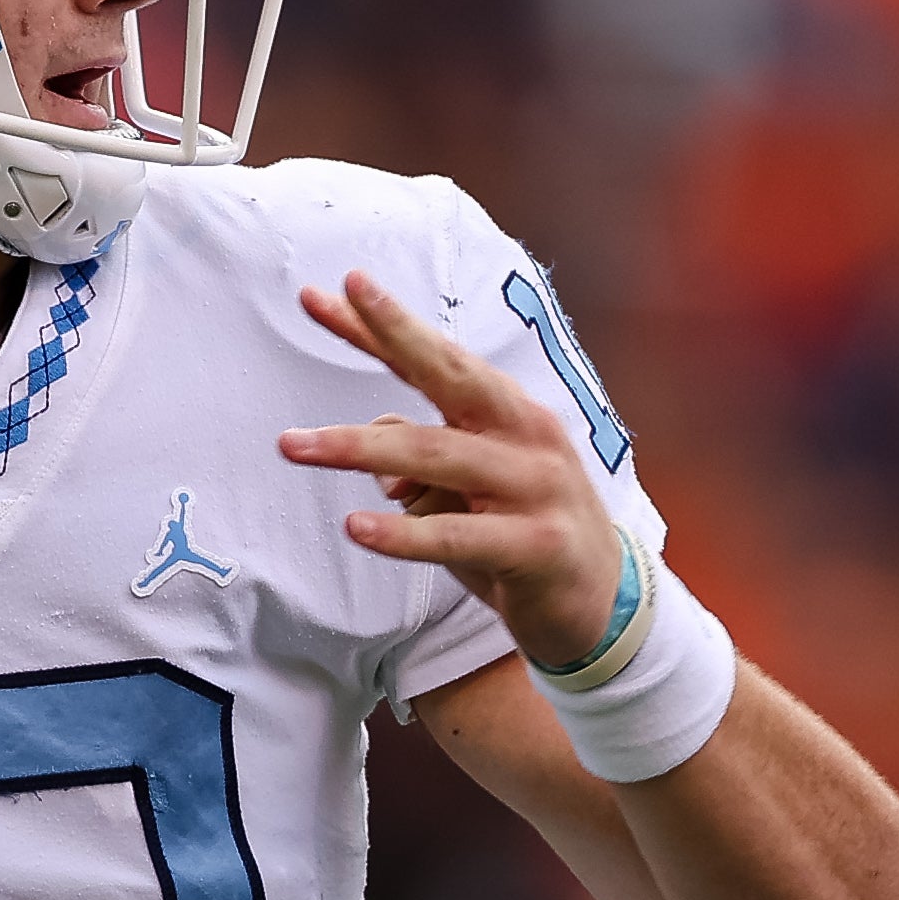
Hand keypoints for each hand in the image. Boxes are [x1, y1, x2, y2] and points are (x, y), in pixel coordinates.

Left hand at [276, 271, 624, 668]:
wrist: (602, 605)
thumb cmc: (523, 536)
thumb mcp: (468, 491)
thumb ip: (423, 464)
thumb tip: (378, 467)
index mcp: (508, 413)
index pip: (438, 360)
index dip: (382, 327)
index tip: (325, 294)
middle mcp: (526, 435)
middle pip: (451, 375)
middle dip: (393, 334)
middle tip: (337, 301)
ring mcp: (535, 487)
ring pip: (436, 455)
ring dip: (360, 447)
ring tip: (296, 445)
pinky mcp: (536, 545)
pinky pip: (456, 535)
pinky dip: (403, 532)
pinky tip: (356, 527)